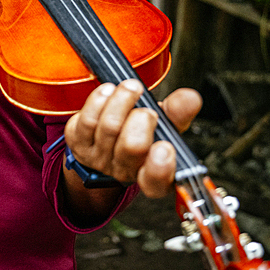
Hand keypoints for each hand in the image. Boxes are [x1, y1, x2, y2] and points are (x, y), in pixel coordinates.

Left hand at [64, 79, 201, 198]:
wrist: (106, 138)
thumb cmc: (141, 132)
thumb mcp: (165, 125)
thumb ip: (178, 113)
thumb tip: (190, 98)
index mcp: (151, 172)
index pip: (155, 182)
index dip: (159, 168)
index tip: (165, 147)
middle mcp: (124, 170)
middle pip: (132, 147)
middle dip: (141, 120)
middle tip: (146, 109)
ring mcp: (98, 158)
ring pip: (109, 127)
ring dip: (121, 102)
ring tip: (130, 88)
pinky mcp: (78, 143)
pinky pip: (87, 120)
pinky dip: (99, 100)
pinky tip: (108, 90)